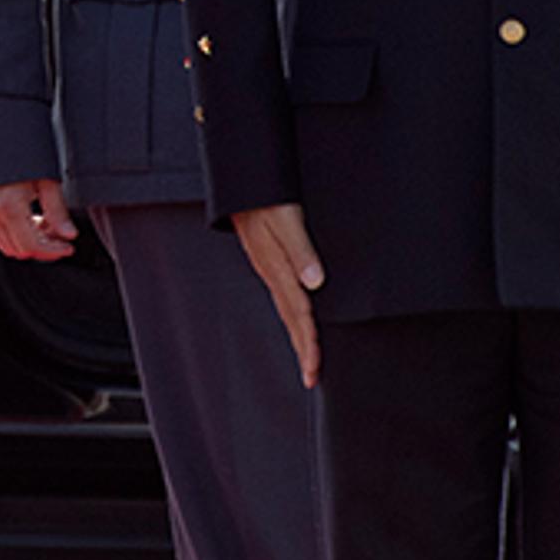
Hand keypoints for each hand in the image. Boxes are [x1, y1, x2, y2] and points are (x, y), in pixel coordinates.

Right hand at [0, 176, 78, 262]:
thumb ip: (57, 210)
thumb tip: (69, 234)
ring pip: (6, 244)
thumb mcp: (46, 177)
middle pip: (19, 249)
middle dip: (43, 248)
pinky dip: (15, 234)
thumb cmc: (21, 146)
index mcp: (9, 205)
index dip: (53, 251)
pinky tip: (30, 219)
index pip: (32, 245)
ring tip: (47, 225)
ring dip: (29, 242)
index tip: (68, 247)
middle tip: (61, 236)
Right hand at [230, 202, 323, 386]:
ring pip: (287, 310)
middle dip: (303, 349)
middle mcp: (272, 273)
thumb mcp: (286, 218)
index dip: (308, 343)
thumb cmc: (266, 197)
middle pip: (291, 319)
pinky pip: (285, 296)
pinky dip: (294, 316)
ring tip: (308, 359)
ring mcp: (270, 268)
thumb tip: (316, 283)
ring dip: (299, 336)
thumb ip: (301, 249)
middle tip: (311, 378)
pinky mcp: (270, 261)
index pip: (298, 313)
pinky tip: (298, 320)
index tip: (314, 369)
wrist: (242, 182)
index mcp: (277, 269)